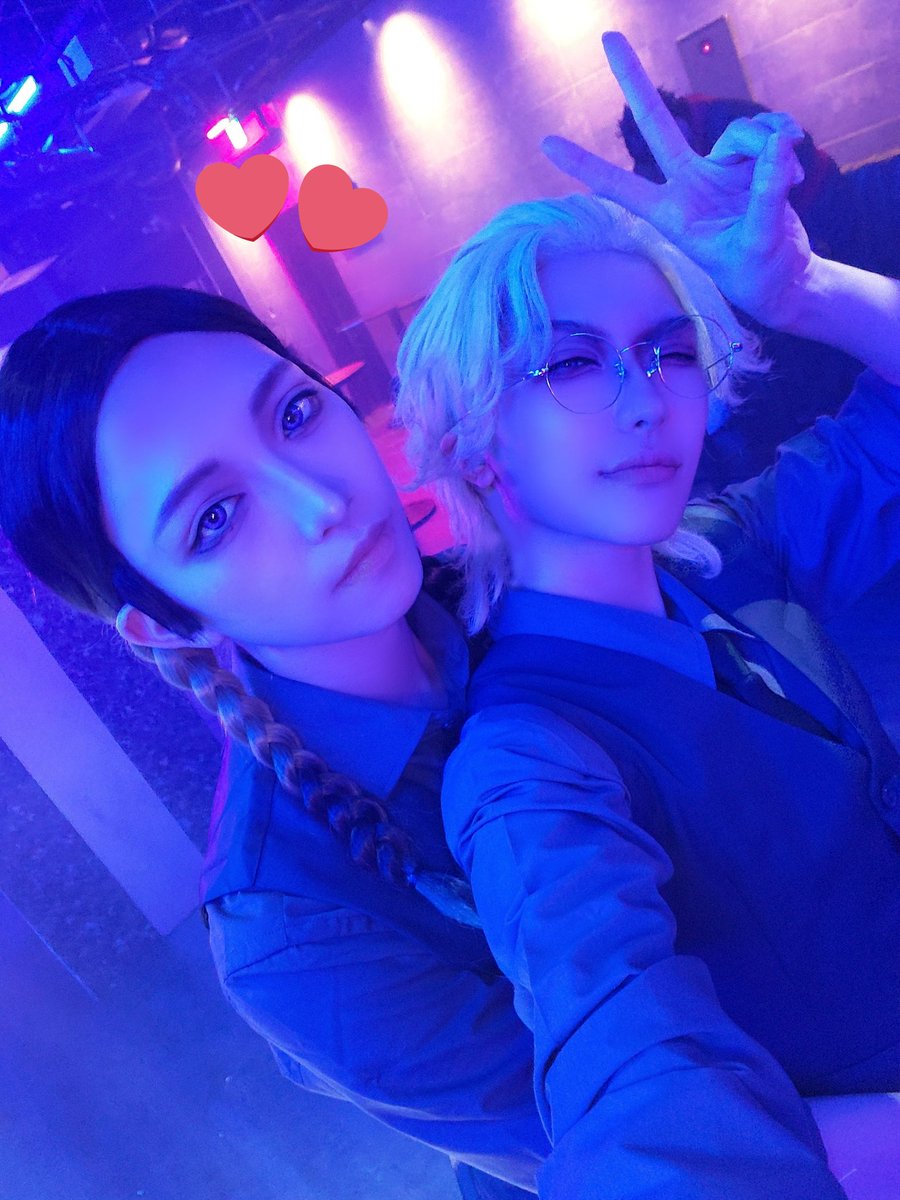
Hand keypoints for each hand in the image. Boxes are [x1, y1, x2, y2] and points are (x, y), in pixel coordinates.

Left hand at [542, 32, 814, 327]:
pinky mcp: (748, 162)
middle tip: (608, 37)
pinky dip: (785, 144)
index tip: (545, 143)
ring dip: (769, 144)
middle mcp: (688, 185)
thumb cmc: (759, 274)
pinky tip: (797, 167)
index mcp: (672, 215)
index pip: (621, 187)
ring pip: (740, 131)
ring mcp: (717, 170)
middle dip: (633, 81)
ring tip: (791, 179)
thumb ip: (767, 194)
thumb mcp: (760, 242)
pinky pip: (767, 132)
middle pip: (656, 124)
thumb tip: (777, 144)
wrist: (784, 278)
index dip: (585, 164)